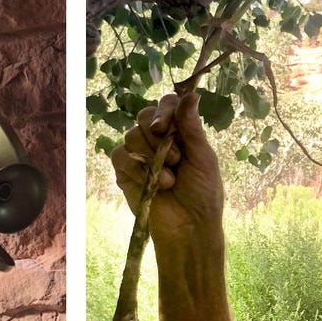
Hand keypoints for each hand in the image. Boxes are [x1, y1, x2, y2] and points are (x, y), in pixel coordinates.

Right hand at [110, 92, 224, 240]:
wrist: (188, 227)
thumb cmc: (203, 194)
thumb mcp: (203, 158)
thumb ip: (192, 127)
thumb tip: (191, 93)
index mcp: (179, 131)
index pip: (166, 104)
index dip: (164, 111)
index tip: (164, 128)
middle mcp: (157, 139)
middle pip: (144, 116)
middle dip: (158, 138)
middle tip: (176, 160)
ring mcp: (139, 154)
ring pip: (131, 135)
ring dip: (150, 157)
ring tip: (169, 180)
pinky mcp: (124, 171)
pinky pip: (118, 155)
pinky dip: (133, 167)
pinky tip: (149, 183)